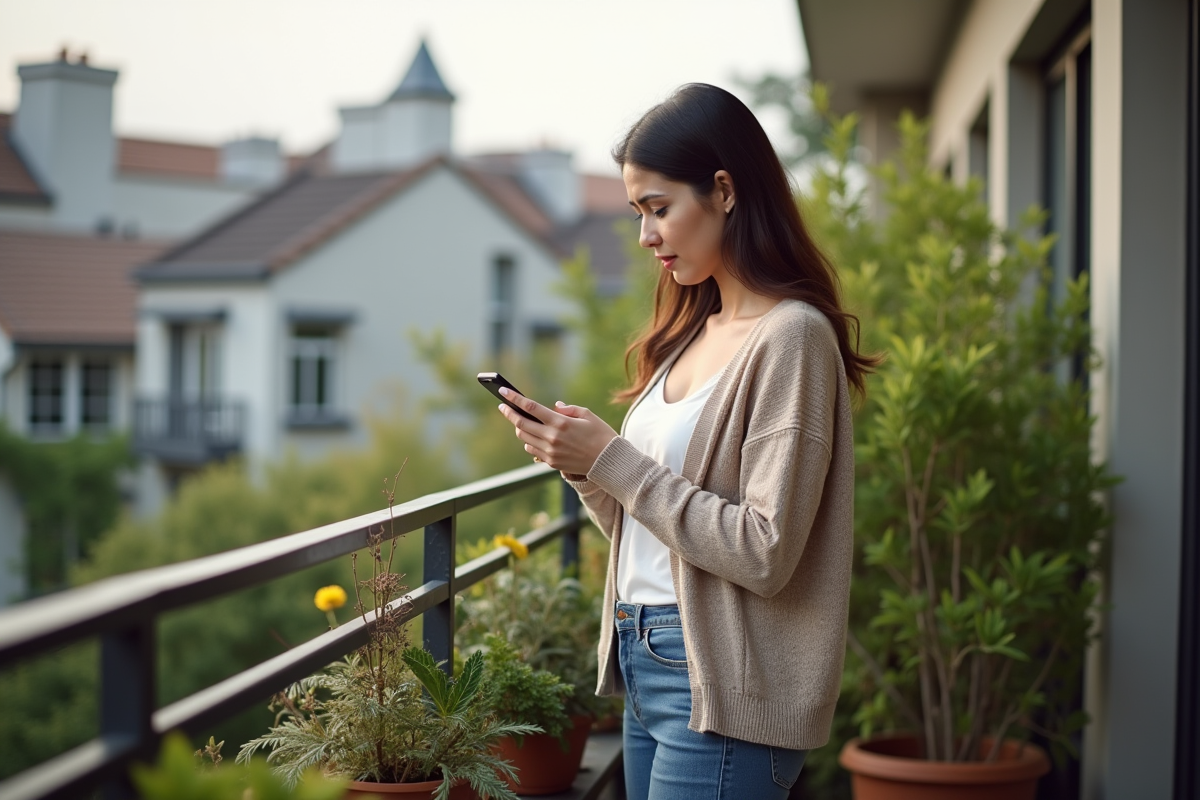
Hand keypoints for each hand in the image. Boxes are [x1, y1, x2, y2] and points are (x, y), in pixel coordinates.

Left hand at [496, 387, 617, 475]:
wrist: (609, 462)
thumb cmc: (601, 435)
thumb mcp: (588, 415)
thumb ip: (568, 409)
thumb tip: (554, 406)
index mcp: (560, 422)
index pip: (530, 407)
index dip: (514, 399)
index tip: (503, 392)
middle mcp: (552, 438)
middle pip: (521, 424)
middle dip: (509, 413)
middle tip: (503, 407)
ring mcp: (550, 452)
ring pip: (524, 438)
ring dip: (520, 428)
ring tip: (521, 421)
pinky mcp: (552, 463)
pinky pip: (533, 451)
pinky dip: (530, 442)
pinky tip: (533, 436)